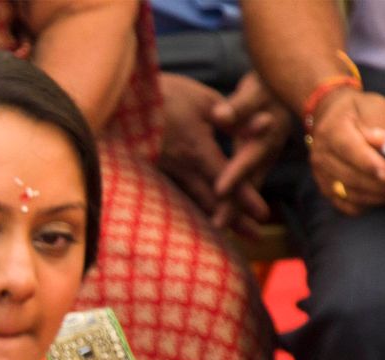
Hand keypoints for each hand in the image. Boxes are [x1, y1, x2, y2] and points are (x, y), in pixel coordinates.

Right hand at [157, 73, 269, 237]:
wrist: (119, 103)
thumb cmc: (164, 96)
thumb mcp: (203, 100)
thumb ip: (233, 118)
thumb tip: (264, 125)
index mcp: (197, 150)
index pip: (227, 180)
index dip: (246, 199)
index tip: (263, 215)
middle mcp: (181, 168)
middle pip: (212, 200)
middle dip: (234, 220)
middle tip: (256, 237)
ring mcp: (166, 173)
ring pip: (194, 202)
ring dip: (214, 218)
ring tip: (230, 233)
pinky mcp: (155, 173)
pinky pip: (178, 195)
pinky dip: (193, 209)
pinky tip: (200, 218)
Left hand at [209, 72, 290, 232]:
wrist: (286, 85)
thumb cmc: (266, 84)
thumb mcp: (255, 89)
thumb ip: (238, 105)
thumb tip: (220, 115)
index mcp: (268, 134)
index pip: (248, 157)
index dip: (235, 173)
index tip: (219, 190)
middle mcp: (268, 151)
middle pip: (250, 181)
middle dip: (235, 204)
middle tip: (218, 225)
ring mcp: (265, 160)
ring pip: (249, 189)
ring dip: (235, 210)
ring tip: (219, 230)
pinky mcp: (258, 163)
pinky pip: (247, 187)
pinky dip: (236, 202)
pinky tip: (222, 219)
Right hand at [308, 87, 384, 214]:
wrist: (330, 115)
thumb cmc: (356, 110)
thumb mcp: (370, 108)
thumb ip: (377, 127)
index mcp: (331, 131)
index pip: (349, 150)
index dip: (369, 164)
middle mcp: (321, 155)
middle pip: (350, 176)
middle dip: (382, 186)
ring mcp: (320, 174)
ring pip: (348, 193)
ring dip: (377, 197)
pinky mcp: (325, 186)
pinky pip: (343, 204)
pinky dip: (364, 205)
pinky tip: (383, 199)